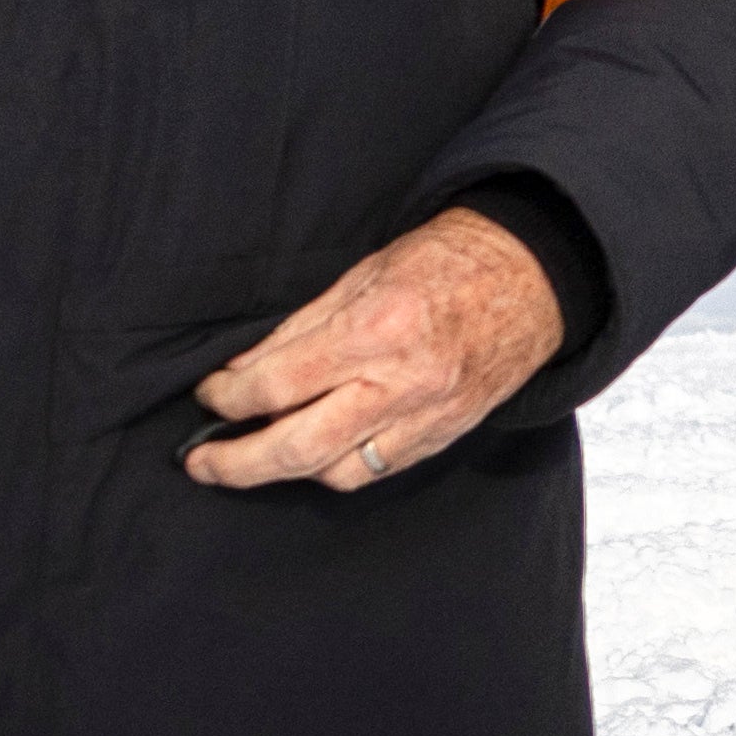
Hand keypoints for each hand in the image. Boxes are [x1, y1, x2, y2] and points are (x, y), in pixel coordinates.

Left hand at [189, 208, 562, 492]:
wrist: (532, 281)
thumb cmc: (447, 263)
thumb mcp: (363, 274)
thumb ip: (301, 328)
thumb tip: (245, 369)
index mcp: (375, 330)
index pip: (278, 383)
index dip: (229, 397)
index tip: (209, 394)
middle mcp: (399, 383)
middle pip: (297, 446)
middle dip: (238, 463)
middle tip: (202, 462)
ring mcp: (425, 418)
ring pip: (335, 472)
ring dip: (286, 470)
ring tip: (254, 459)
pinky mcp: (443, 436)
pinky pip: (376, 470)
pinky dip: (335, 468)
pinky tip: (313, 455)